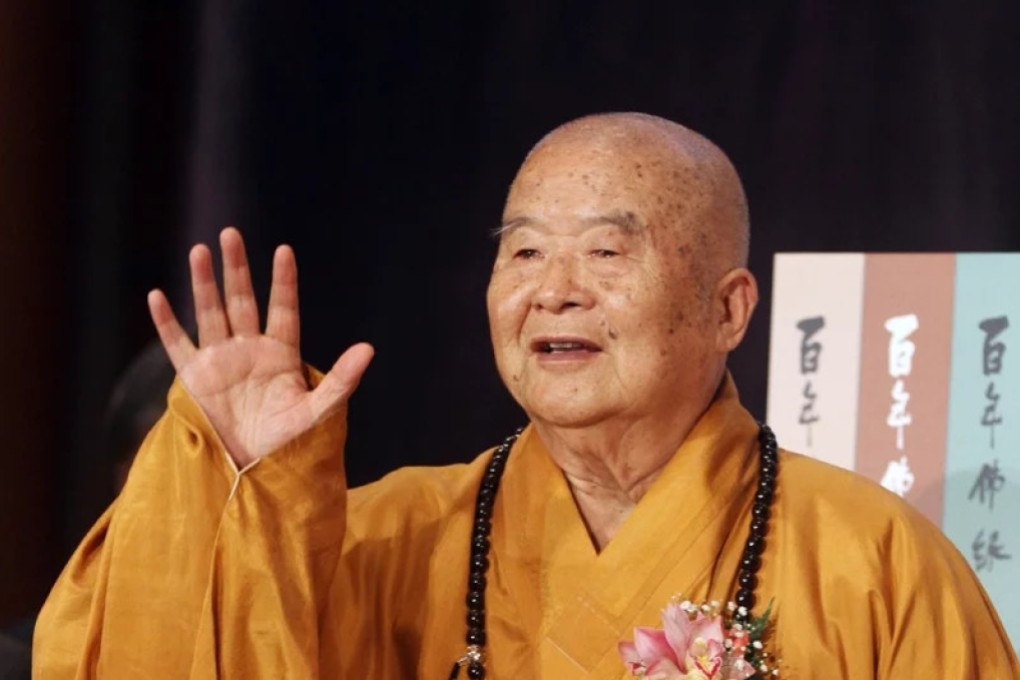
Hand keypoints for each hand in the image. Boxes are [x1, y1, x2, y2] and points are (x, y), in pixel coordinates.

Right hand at [147, 227, 373, 467]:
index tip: (284, 251)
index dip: (284, 281)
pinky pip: (177, 345)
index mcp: (281, 353)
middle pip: (242, 300)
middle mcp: (249, 349)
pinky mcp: (194, 378)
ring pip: (210, 312)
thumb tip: (369, 349)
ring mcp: (220, 360)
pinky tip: (157, 296)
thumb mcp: (317, 411)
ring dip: (204, 283)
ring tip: (200, 250)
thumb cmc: (288, 442)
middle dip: (237, 268)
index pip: (283, 309)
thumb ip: (341, 380)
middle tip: (231, 233)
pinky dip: (166, 323)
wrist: (253, 470)